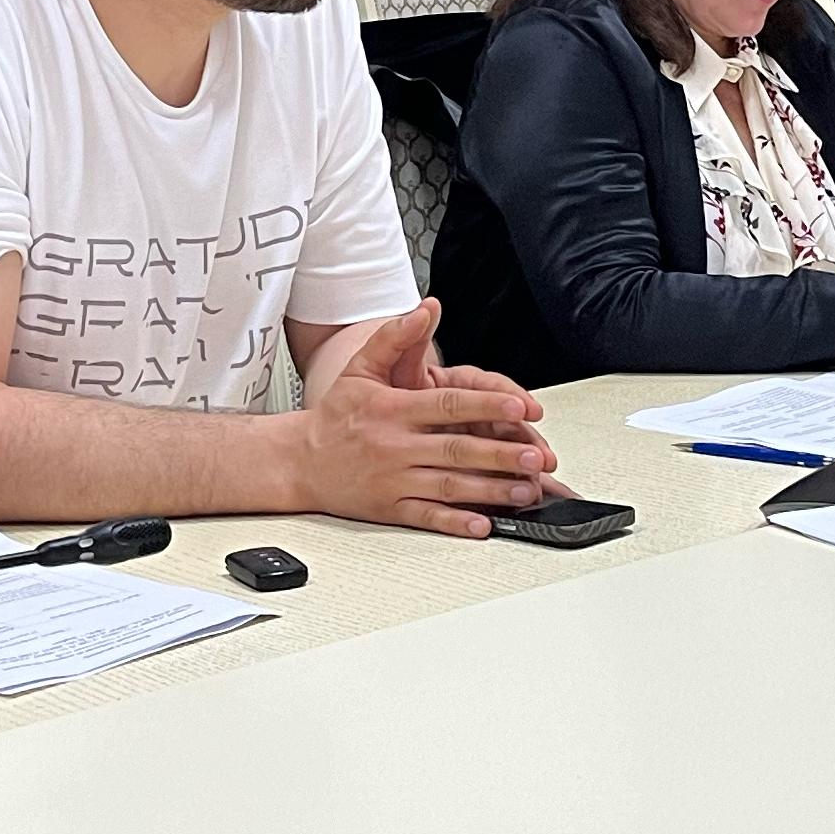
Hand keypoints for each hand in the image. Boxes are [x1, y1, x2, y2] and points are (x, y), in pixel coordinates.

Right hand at [289, 302, 558, 538]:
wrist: (298, 461)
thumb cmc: (335, 415)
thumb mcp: (360, 367)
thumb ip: (394, 336)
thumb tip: (426, 308)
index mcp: (394, 410)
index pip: (448, 405)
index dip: (486, 406)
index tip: (520, 408)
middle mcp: (396, 446)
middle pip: (456, 450)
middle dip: (500, 455)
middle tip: (536, 457)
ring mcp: (393, 480)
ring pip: (449, 487)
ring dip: (491, 490)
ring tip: (525, 490)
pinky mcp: (390, 508)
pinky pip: (427, 517)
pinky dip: (456, 523)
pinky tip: (483, 525)